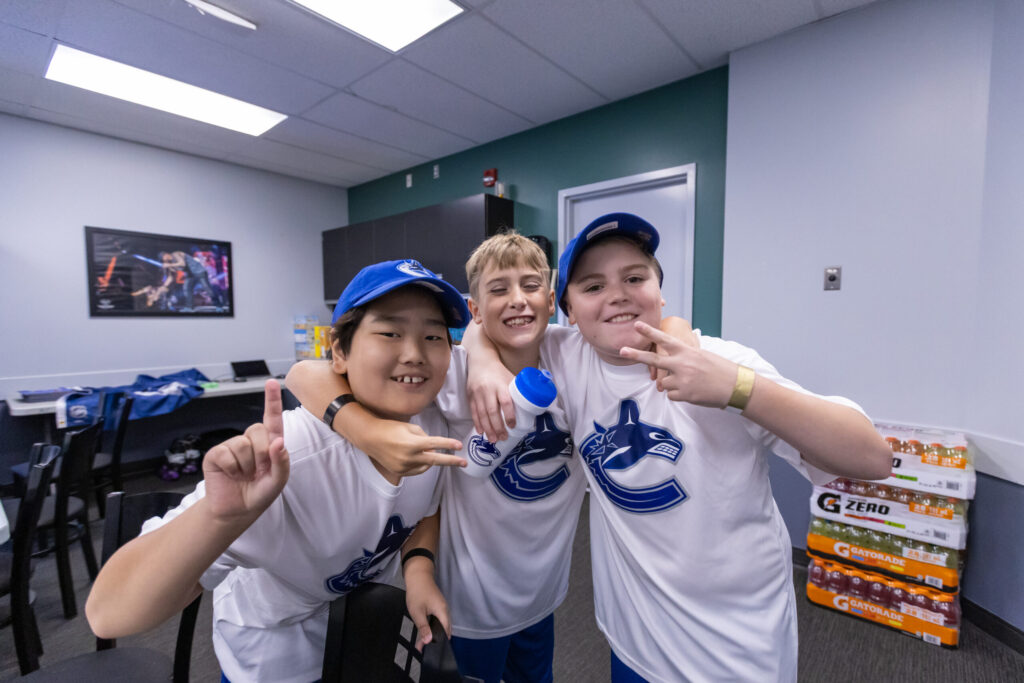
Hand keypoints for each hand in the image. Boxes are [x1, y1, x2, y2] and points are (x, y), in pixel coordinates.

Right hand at [202, 380, 289, 520]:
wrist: (236, 510)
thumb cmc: (260, 492)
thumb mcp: (277, 481)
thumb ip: (282, 462)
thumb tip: (278, 441)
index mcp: (269, 443)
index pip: (272, 418)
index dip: (272, 400)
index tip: (272, 382)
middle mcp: (250, 440)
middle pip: (259, 431)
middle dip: (263, 455)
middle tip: (258, 471)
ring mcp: (232, 446)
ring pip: (243, 444)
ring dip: (246, 465)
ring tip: (244, 475)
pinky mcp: (216, 454)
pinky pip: (227, 454)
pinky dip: (232, 468)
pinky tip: (231, 475)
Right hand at [355, 420, 464, 475]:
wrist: (370, 438)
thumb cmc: (390, 428)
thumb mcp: (409, 428)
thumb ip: (424, 437)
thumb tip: (433, 447)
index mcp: (413, 443)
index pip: (436, 444)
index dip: (449, 444)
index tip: (459, 445)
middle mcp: (409, 457)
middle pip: (436, 460)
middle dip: (451, 461)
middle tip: (464, 463)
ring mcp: (404, 466)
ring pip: (426, 466)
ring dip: (431, 459)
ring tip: (425, 451)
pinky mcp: (400, 472)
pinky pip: (417, 470)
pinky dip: (422, 465)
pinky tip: (419, 458)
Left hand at [404, 560, 449, 650]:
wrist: (418, 575)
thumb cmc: (417, 593)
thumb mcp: (417, 612)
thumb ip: (424, 627)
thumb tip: (428, 641)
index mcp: (443, 613)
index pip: (446, 633)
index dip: (440, 642)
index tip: (430, 650)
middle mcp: (446, 611)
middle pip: (445, 630)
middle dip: (436, 639)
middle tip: (423, 647)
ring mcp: (443, 608)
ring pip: (442, 625)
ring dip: (434, 633)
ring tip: (422, 641)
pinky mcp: (439, 606)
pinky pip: (439, 619)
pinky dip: (434, 626)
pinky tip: (426, 630)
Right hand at [466, 361, 514, 442]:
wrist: (481, 362)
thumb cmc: (499, 372)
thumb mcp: (510, 378)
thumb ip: (517, 391)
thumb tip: (532, 405)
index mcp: (500, 385)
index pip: (505, 402)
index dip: (509, 415)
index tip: (513, 426)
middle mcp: (487, 390)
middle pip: (492, 411)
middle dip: (498, 427)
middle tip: (503, 437)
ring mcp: (477, 394)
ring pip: (482, 414)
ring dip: (488, 429)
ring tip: (493, 439)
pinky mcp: (470, 397)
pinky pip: (473, 412)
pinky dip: (477, 423)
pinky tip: (481, 432)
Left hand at [620, 321, 737, 406]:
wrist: (735, 386)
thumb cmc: (720, 369)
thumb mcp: (702, 355)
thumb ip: (685, 355)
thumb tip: (671, 357)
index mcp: (687, 351)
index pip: (665, 340)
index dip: (650, 332)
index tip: (637, 325)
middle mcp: (682, 364)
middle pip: (654, 359)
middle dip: (636, 354)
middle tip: (621, 350)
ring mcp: (682, 379)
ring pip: (664, 383)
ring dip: (673, 385)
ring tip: (691, 383)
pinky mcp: (684, 394)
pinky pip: (671, 395)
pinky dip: (679, 395)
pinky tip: (693, 392)